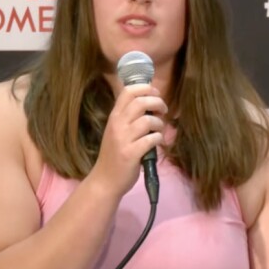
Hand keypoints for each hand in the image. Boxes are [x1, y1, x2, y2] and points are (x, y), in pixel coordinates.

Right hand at [88, 84, 167, 198]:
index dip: (146, 88)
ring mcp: (123, 139)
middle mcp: (117, 124)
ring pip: (148, 120)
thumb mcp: (117, 131)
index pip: (128, 91)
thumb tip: (150, 103)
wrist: (105, 181)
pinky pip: (151, 139)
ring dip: (160, 124)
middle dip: (158, 102)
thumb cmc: (114, 155)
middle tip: (163, 111)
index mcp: (114, 116)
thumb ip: (129, 117)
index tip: (155, 93)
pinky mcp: (131, 153)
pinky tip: (157, 143)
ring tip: (159, 131)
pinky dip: (158, 139)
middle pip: (141, 102)